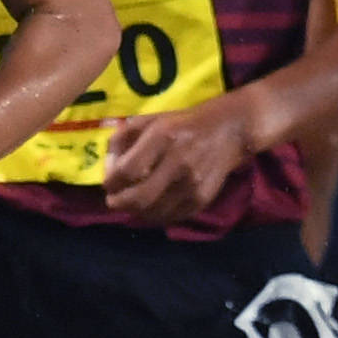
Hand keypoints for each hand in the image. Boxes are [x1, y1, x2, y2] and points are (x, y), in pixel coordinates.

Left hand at [103, 92, 261, 223]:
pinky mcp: (202, 199)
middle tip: (114, 200)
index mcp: (163, 137)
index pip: (127, 171)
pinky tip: (152, 207)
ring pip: (152, 213)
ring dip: (135, 212)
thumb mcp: (150, 119)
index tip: (108, 183)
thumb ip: (122, 139)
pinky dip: (155, 216)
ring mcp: (192, 184)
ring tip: (132, 204)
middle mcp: (178, 162)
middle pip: (138, 198)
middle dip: (118, 203)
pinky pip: (170, 218)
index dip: (111, 182)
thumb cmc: (183, 124)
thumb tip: (108, 168)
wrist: (230, 130)